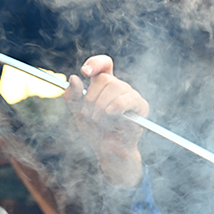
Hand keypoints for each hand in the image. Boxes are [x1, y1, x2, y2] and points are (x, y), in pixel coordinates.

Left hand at [64, 55, 146, 187]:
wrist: (106, 150)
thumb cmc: (95, 131)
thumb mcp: (78, 112)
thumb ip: (73, 96)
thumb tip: (74, 78)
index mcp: (104, 85)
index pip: (104, 64)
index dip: (95, 63)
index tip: (85, 72)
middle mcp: (119, 87)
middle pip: (105, 78)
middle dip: (92, 97)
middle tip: (88, 114)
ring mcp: (130, 95)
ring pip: (115, 86)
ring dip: (101, 104)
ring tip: (98, 119)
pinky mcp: (140, 106)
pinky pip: (129, 98)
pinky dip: (117, 105)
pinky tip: (110, 113)